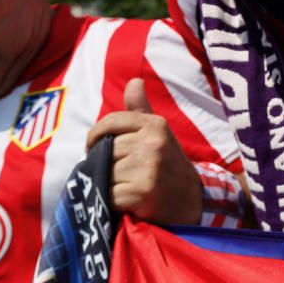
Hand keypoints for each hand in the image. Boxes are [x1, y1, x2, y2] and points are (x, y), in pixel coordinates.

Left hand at [86, 78, 202, 224]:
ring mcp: (148, 167)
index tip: (94, 147)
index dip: (96, 135)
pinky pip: (108, 194)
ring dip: (107, 183)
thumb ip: (141, 109)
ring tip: (124, 186)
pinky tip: (126, 200)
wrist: (189, 200)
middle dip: (105, 162)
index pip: (112, 122)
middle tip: (120, 173)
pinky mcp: (140, 192)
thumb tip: (134, 81)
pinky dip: (110, 201)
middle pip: (106, 149)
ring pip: (104, 172)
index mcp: (156, 125)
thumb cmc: (167, 163)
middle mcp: (153, 143)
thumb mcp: (158, 133)